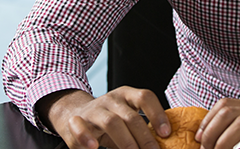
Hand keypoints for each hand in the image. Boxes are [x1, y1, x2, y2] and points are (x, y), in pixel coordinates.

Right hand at [38, 87, 169, 148]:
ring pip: (111, 122)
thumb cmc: (107, 121)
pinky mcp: (75, 122)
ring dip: (125, 142)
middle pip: (131, 116)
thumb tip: (163, 144)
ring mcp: (93, 110)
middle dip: (145, 138)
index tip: (166, 134)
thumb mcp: (126, 119)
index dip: (157, 114)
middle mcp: (110, 100)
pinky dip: (87, 137)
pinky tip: (94, 147)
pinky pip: (80, 127)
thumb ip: (142, 129)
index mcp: (126, 95)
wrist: (73, 115)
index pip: (145, 97)